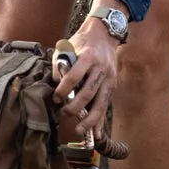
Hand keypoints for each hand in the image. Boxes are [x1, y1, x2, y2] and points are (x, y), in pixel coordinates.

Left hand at [53, 14, 118, 138]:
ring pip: (100, 102)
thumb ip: (60, 65)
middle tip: (64, 113)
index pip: (74, 77)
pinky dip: (101, 120)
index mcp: (88, 57)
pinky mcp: (112, 85)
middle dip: (75, 106)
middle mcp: (101, 68)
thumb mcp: (68, 47)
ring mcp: (109, 78)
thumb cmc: (82, 42)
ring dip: (89, 119)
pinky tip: (96, 134)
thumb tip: (56, 86)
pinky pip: (106, 105)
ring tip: (79, 130)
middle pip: (88, 93)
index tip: (56, 98)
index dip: (64, 90)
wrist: (104, 34)